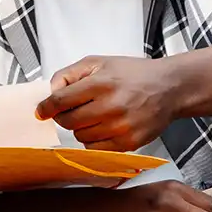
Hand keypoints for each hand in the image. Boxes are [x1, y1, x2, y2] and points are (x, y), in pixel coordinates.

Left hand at [38, 55, 184, 153]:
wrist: (169, 88)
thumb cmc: (133, 74)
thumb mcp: (100, 63)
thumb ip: (70, 74)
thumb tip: (50, 92)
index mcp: (102, 83)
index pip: (61, 101)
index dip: (46, 107)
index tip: (41, 111)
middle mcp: (112, 106)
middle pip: (68, 121)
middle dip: (64, 117)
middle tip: (70, 111)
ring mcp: (121, 127)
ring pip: (80, 137)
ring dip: (80, 128)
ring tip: (94, 116)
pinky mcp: (129, 142)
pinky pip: (96, 149)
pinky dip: (93, 140)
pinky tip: (103, 127)